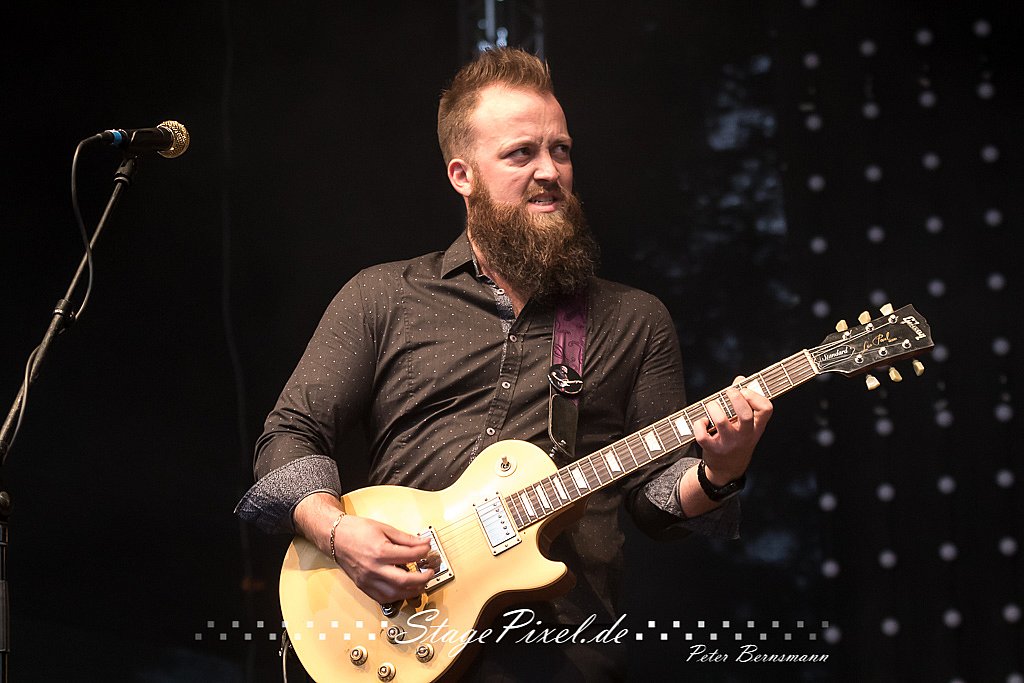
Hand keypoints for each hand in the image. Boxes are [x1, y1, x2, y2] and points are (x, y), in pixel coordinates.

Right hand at [293, 492, 433, 603]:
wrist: (335, 537)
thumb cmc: (357, 531)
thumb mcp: (384, 528)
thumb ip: (406, 538)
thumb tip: (423, 543)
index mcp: (380, 551)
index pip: (410, 556)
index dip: (423, 552)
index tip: (428, 549)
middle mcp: (374, 569)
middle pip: (405, 580)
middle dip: (423, 579)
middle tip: (430, 573)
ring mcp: (368, 580)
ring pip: (395, 593)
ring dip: (412, 590)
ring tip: (421, 583)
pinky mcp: (363, 586)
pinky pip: (383, 598)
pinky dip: (397, 596)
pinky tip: (404, 589)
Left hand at [692, 376, 772, 484]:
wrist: (727, 469)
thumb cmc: (737, 440)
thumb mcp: (746, 425)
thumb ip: (744, 402)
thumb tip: (740, 379)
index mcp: (756, 427)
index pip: (766, 409)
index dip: (756, 395)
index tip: (745, 390)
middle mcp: (745, 436)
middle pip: (745, 414)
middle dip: (735, 398)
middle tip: (728, 391)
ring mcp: (729, 443)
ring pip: (720, 421)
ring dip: (713, 407)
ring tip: (712, 405)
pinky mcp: (713, 449)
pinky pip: (702, 435)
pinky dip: (699, 424)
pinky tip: (702, 422)